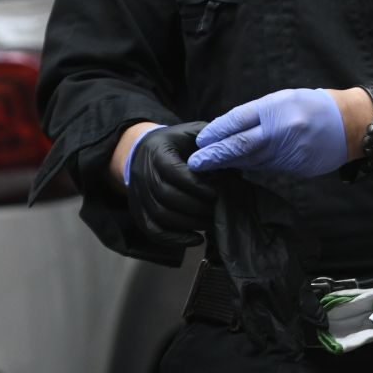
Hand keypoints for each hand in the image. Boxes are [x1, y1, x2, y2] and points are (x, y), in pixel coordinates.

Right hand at [124, 121, 217, 244]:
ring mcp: (139, 196)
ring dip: (189, 223)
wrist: (141, 151)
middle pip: (167, 197)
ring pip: (161, 216)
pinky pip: (153, 231)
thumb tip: (233, 149)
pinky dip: (174, 239)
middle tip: (219, 209)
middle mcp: (144, 176)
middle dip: (196, 206)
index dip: (197, 185)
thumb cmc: (175, 142)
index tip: (217, 192)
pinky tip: (196, 240)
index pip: (175, 173)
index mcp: (158, 154)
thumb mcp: (191, 132)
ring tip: (212, 222)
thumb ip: (210, 138)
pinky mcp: (139, 212)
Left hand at [188, 87, 361, 176]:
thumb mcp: (287, 98)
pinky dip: (249, 166)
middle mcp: (282, 129)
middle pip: (239, 145)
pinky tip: (238, 166)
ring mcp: (289, 150)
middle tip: (197, 162)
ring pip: (250, 159)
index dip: (216, 132)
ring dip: (229, 163)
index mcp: (278, 107)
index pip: (237, 120)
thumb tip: (229, 130)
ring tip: (211, 165)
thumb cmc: (316, 106)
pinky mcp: (295, 166)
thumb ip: (259, 114)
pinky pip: (266, 167)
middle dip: (215, 154)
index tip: (201, 141)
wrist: (351, 124)